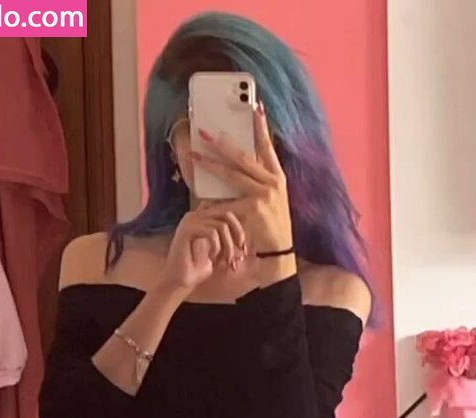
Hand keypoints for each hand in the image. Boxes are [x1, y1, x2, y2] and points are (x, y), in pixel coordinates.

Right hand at [161, 204, 247, 291]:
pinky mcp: (187, 230)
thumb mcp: (218, 251)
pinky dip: (217, 248)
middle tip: (238, 253)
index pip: (227, 212)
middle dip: (237, 235)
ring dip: (228, 246)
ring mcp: (190, 221)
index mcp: (202, 217)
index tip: (243, 248)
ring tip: (224, 261)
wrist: (180, 281)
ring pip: (221, 225)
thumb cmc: (198, 268)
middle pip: (227, 214)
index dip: (239, 228)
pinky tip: (211, 258)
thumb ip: (228, 239)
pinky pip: (212, 233)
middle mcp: (195, 215)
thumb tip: (244, 238)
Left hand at [190, 102, 293, 252]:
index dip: (261, 127)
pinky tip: (200, 201)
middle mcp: (273, 182)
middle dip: (223, 143)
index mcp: (278, 177)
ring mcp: (264, 195)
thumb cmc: (272, 226)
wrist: (279, 252)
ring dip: (211, 164)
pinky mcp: (254, 208)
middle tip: (206, 132)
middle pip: (244, 157)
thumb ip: (258, 182)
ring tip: (196, 156)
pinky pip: (228, 202)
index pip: (268, 147)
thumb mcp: (272, 199)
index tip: (255, 108)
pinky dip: (213, 203)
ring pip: (232, 175)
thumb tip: (235, 164)